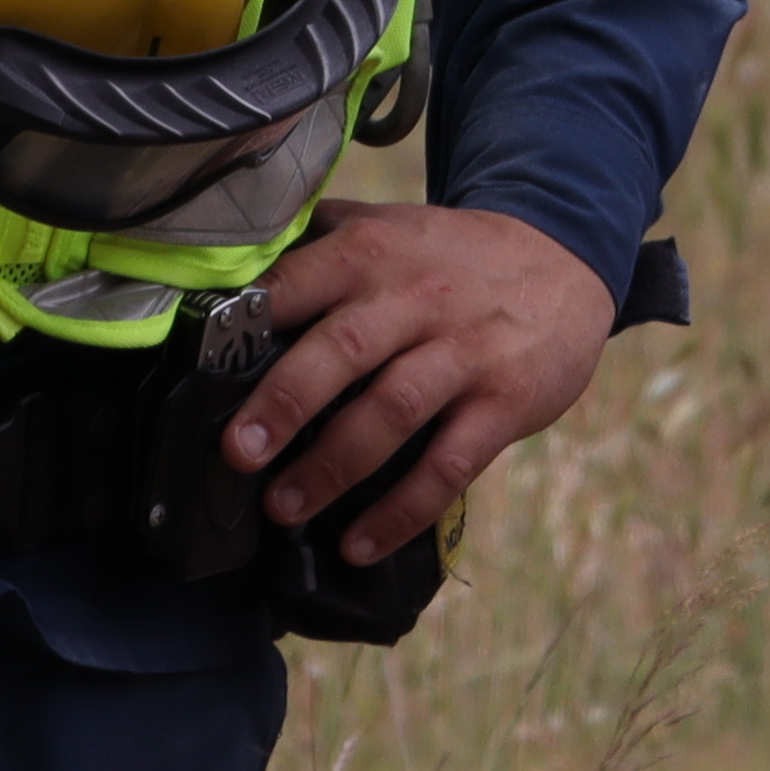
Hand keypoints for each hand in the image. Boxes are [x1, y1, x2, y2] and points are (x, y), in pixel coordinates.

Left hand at [228, 202, 614, 560]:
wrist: (566, 262)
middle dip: (285, 403)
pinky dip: (403, 511)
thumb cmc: (451, 256)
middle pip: (345, 351)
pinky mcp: (503, 404)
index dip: (251, 324)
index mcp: (373, 253)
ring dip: (334, 466)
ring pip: (394, 411)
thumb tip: (228, 266)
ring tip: (284, 508)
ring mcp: (465, 353)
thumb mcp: (389, 226)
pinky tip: (359, 544)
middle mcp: (417, 299)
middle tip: (237, 453)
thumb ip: (318, 239)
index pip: (301, 283)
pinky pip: (449, 465)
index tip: (203, 368)